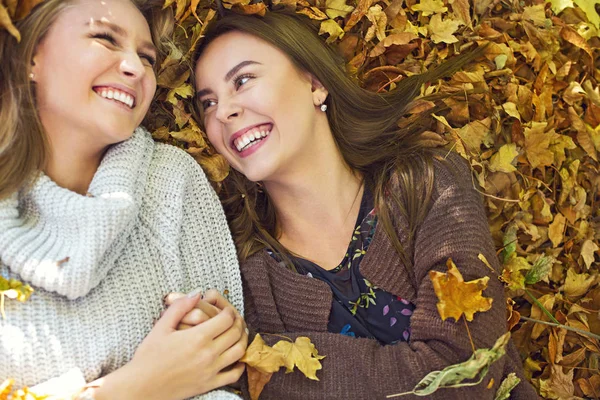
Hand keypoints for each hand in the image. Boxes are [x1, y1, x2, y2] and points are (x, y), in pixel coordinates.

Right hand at [95, 293, 246, 399]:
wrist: (140, 387)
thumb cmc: (148, 356)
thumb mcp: (161, 327)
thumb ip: (180, 307)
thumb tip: (197, 292)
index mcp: (198, 337)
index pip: (227, 319)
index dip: (229, 311)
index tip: (225, 309)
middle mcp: (208, 353)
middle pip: (236, 333)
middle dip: (238, 323)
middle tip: (234, 319)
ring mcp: (210, 370)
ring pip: (239, 352)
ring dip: (242, 341)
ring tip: (237, 335)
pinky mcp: (209, 384)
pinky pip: (233, 375)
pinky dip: (239, 365)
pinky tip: (235, 359)